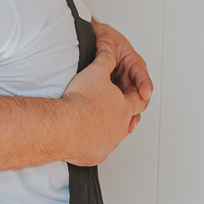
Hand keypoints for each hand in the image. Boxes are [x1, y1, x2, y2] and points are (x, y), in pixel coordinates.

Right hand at [61, 47, 146, 163]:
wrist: (63, 126)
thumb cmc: (79, 102)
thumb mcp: (95, 71)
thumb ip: (105, 58)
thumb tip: (109, 48)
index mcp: (125, 107)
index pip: (140, 100)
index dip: (139, 94)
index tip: (138, 94)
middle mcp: (121, 127)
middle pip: (127, 121)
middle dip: (121, 114)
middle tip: (112, 110)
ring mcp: (109, 143)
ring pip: (113, 136)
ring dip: (106, 130)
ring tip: (93, 123)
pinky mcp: (96, 154)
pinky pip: (97, 149)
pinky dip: (92, 144)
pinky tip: (83, 138)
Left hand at [91, 19, 151, 115]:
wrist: (87, 43)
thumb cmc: (99, 37)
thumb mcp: (103, 35)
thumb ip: (105, 41)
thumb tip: (104, 43)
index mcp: (131, 60)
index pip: (140, 73)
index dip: (143, 84)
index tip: (144, 94)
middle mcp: (129, 74)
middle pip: (138, 93)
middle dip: (138, 106)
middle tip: (135, 115)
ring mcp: (122, 84)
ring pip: (130, 102)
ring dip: (130, 114)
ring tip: (128, 125)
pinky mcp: (113, 93)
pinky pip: (118, 105)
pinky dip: (118, 114)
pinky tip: (114, 124)